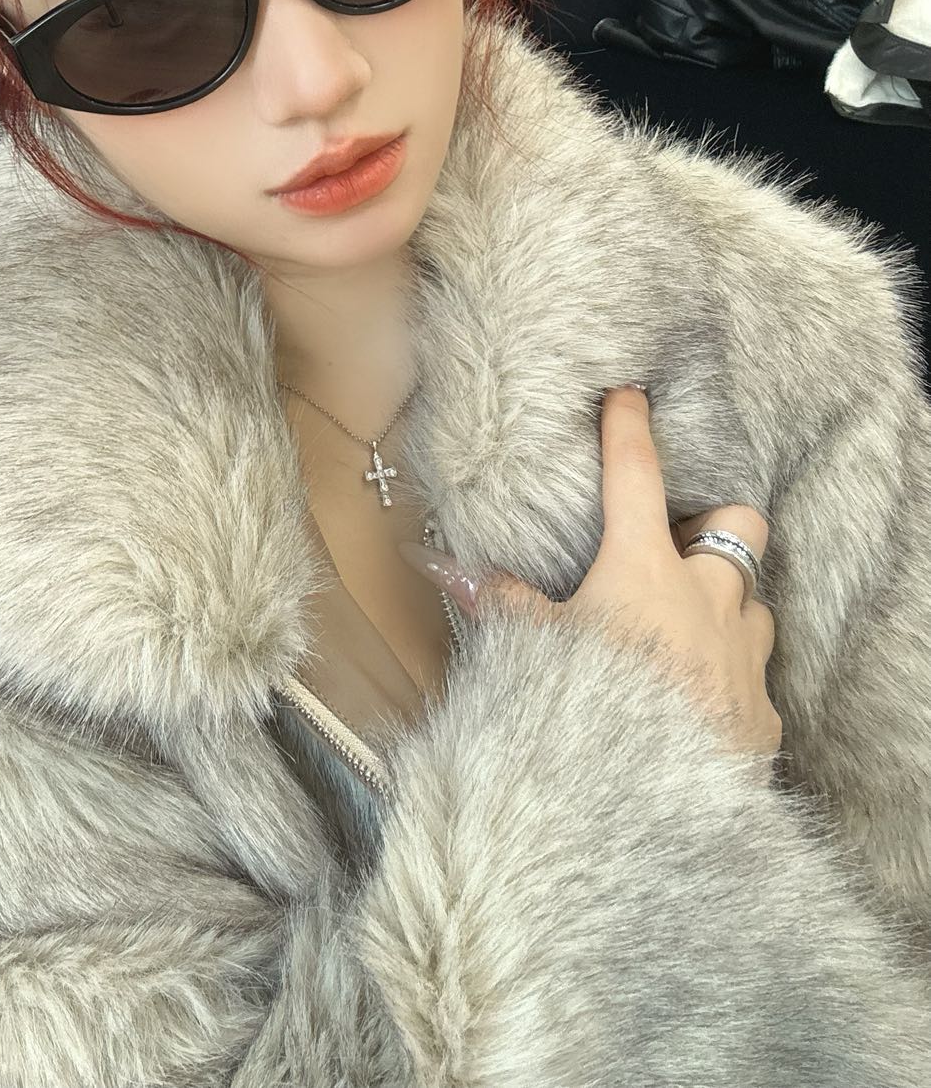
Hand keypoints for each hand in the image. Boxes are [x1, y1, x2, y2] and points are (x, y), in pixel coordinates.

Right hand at [424, 387, 782, 775]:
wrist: (645, 809)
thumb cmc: (586, 713)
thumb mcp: (534, 654)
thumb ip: (501, 606)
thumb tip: (443, 565)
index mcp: (644, 570)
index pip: (637, 475)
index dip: (630, 428)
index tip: (631, 395)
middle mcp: (707, 599)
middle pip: (739, 524)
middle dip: (716, 523)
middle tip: (679, 539)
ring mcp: (743, 656)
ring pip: (753, 602)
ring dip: (725, 604)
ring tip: (685, 626)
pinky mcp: (762, 715)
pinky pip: (754, 678)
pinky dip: (728, 678)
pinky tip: (696, 701)